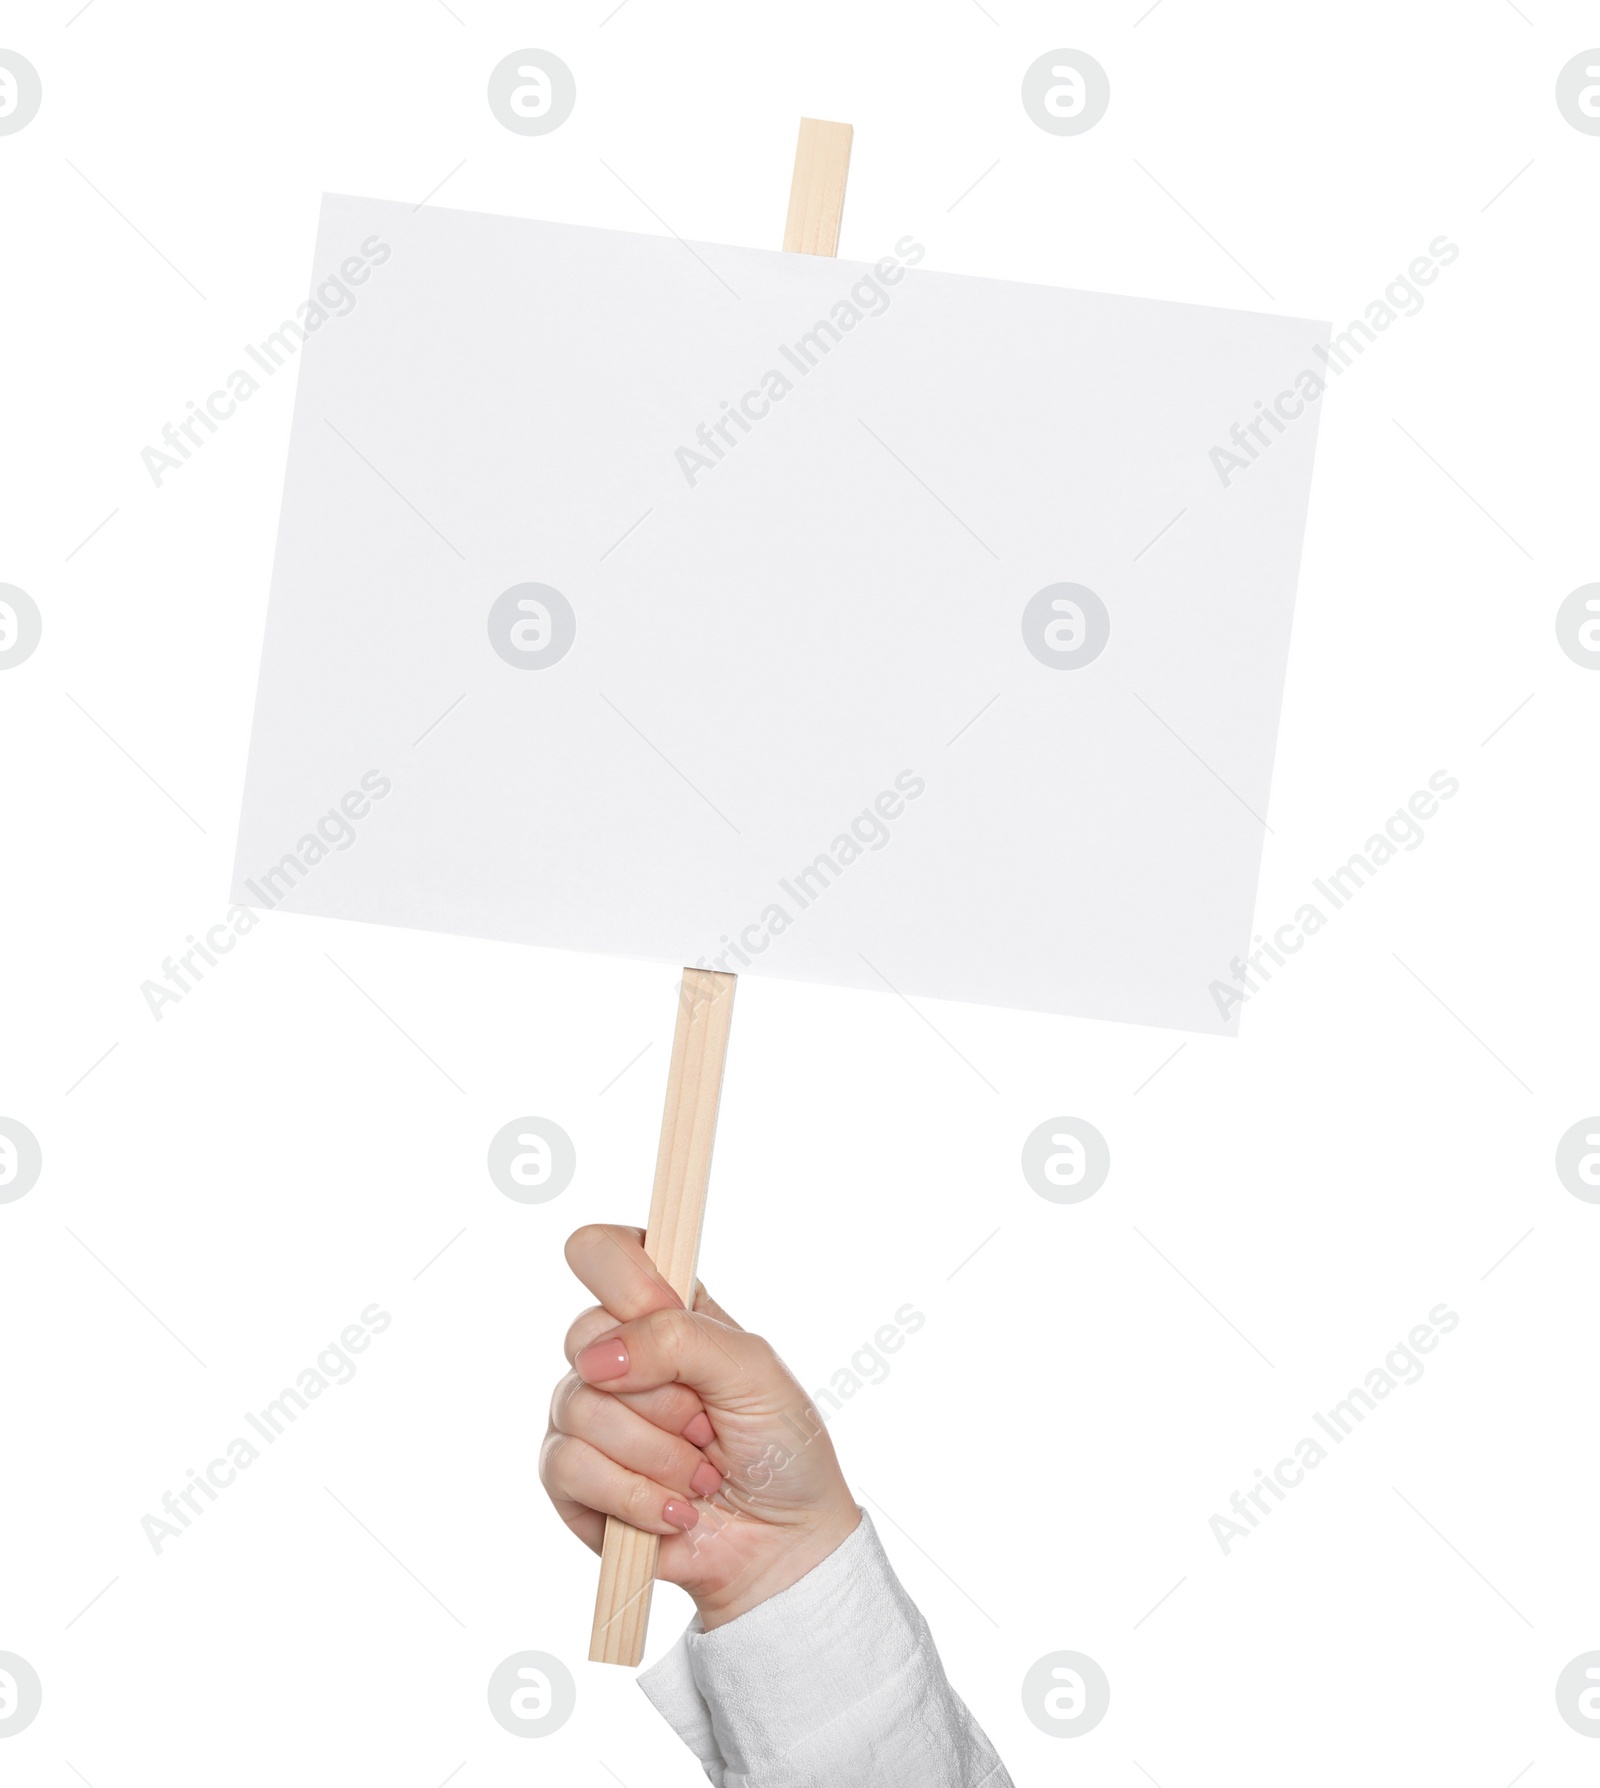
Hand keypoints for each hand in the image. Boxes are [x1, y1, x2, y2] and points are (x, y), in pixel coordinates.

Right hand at [541, 1223, 859, 1628]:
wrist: (781, 1542)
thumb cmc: (778, 1445)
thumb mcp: (753, 1369)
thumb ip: (679, 1338)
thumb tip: (598, 1355)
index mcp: (661, 1310)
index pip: (603, 1251)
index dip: (623, 1277)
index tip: (662, 1311)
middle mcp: (616, 1355)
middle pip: (584, 1333)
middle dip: (662, 1392)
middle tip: (706, 1421)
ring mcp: (587, 1415)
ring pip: (579, 1406)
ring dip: (658, 1454)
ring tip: (699, 1474)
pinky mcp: (571, 1480)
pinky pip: (568, 1467)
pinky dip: (635, 1495)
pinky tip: (673, 1510)